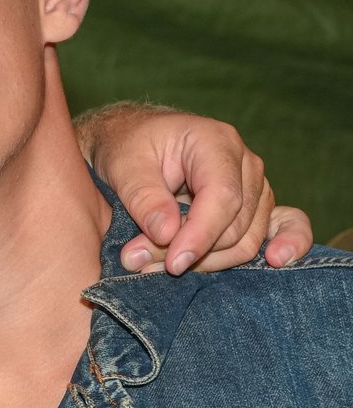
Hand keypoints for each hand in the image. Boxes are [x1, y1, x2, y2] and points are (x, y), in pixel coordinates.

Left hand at [78, 103, 312, 274]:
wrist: (133, 141)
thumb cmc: (128, 146)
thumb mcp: (123, 165)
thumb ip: (143, 198)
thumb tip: (168, 234)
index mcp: (215, 142)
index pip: (223, 198)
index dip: (200, 235)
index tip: (173, 263)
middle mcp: (244, 164)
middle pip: (235, 225)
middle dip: (190, 252)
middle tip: (137, 261)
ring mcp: (255, 186)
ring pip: (247, 239)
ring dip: (207, 261)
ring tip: (154, 265)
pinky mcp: (255, 205)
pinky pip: (283, 226)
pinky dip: (285, 244)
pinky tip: (278, 259)